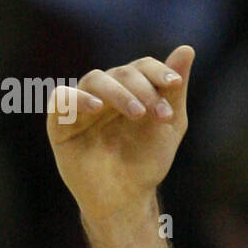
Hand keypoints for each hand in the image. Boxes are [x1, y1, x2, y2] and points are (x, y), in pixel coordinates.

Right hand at [47, 46, 193, 224]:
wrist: (127, 198)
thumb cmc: (147, 161)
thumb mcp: (169, 125)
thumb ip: (174, 90)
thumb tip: (187, 48)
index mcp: (131, 90)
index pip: (141, 67)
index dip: (157, 71)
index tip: (174, 84)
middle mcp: (105, 93)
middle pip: (121, 73)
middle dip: (144, 89)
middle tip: (159, 113)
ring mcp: (82, 106)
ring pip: (94, 80)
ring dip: (118, 92)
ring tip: (138, 113)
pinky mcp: (60, 123)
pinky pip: (61, 99)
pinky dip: (78, 98)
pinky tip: (97, 107)